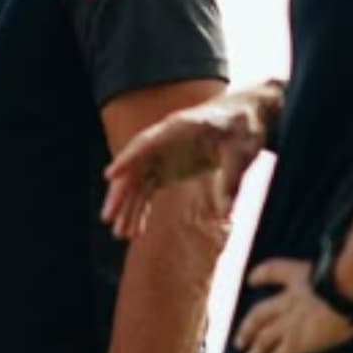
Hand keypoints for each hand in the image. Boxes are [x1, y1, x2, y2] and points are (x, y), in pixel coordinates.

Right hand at [102, 88, 267, 239]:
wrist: (244, 118)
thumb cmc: (243, 128)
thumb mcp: (243, 151)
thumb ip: (232, 179)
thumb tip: (226, 212)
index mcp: (178, 129)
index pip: (146, 143)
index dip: (127, 159)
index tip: (110, 175)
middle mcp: (162, 142)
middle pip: (134, 168)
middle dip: (120, 194)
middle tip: (108, 218)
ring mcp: (161, 156)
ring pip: (136, 183)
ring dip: (128, 207)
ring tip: (121, 235)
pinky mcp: (166, 169)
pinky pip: (146, 191)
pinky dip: (139, 210)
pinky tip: (134, 231)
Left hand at [234, 258, 352, 352]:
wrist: (347, 289)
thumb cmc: (352, 276)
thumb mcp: (339, 268)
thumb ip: (336, 272)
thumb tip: (349, 272)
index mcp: (298, 276)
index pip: (273, 271)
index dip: (260, 276)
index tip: (252, 280)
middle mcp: (287, 299)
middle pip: (259, 314)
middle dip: (248, 328)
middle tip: (239, 341)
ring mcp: (289, 322)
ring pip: (264, 339)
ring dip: (256, 351)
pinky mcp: (296, 341)